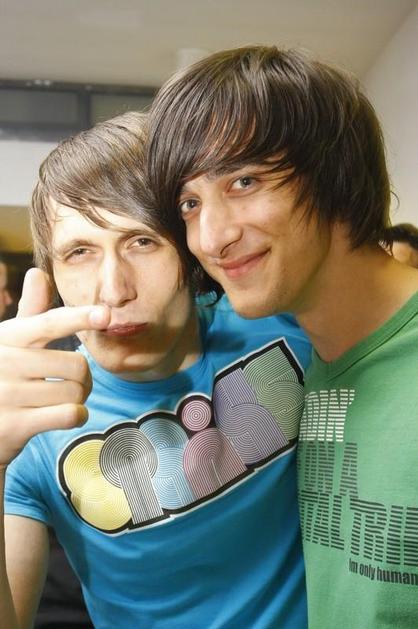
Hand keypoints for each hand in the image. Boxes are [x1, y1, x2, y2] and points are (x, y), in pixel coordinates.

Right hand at [0, 268, 109, 468]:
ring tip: (60, 401)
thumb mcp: (9, 343)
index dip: (80, 317)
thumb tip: (38, 273)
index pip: (49, 323)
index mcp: (7, 338)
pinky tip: (67, 416)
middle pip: (76, 365)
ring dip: (79, 400)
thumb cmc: (1, 379)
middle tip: (71, 384)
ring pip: (76, 392)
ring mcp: (7, 395)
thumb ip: (30, 312)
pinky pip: (70, 414)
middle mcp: (5, 363)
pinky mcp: (15, 425)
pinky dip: (78, 416)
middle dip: (84, 379)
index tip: (106, 314)